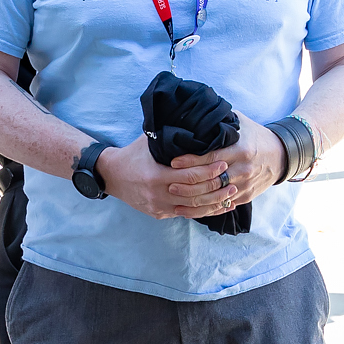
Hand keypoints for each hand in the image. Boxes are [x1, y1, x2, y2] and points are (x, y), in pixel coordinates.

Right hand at [97, 141, 223, 219]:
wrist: (111, 175)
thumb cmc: (134, 154)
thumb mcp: (151, 143)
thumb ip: (172, 139)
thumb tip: (198, 129)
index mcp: (156, 176)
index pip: (189, 176)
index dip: (208, 171)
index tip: (222, 164)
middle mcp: (158, 194)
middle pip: (194, 195)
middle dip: (216, 188)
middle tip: (232, 180)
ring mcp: (158, 207)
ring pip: (192, 209)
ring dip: (214, 203)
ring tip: (231, 195)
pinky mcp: (159, 214)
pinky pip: (185, 214)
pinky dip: (203, 211)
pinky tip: (218, 206)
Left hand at [167, 114, 284, 217]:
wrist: (281, 155)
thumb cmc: (256, 136)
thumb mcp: (240, 123)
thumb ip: (220, 121)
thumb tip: (196, 113)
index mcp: (241, 149)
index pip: (211, 157)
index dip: (191, 161)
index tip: (173, 162)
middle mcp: (243, 169)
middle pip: (211, 180)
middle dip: (188, 183)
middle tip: (169, 183)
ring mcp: (246, 184)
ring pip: (216, 196)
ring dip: (194, 200)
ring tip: (175, 198)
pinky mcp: (247, 195)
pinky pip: (224, 204)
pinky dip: (207, 208)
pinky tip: (190, 208)